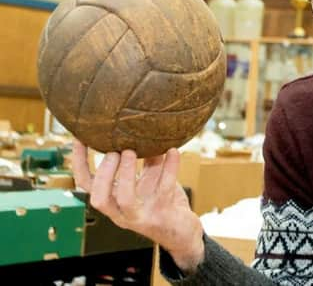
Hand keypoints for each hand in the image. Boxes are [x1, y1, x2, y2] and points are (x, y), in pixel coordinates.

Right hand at [72, 141, 204, 271]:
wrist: (182, 233)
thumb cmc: (162, 202)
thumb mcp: (150, 178)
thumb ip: (146, 157)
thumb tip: (142, 128)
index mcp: (113, 201)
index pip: (87, 184)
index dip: (80, 162)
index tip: (80, 138)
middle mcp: (122, 212)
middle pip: (99, 197)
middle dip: (103, 172)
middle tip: (113, 151)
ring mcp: (142, 215)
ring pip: (125, 199)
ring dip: (126, 174)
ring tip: (130, 151)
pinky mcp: (163, 213)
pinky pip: (164, 189)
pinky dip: (169, 168)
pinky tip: (173, 151)